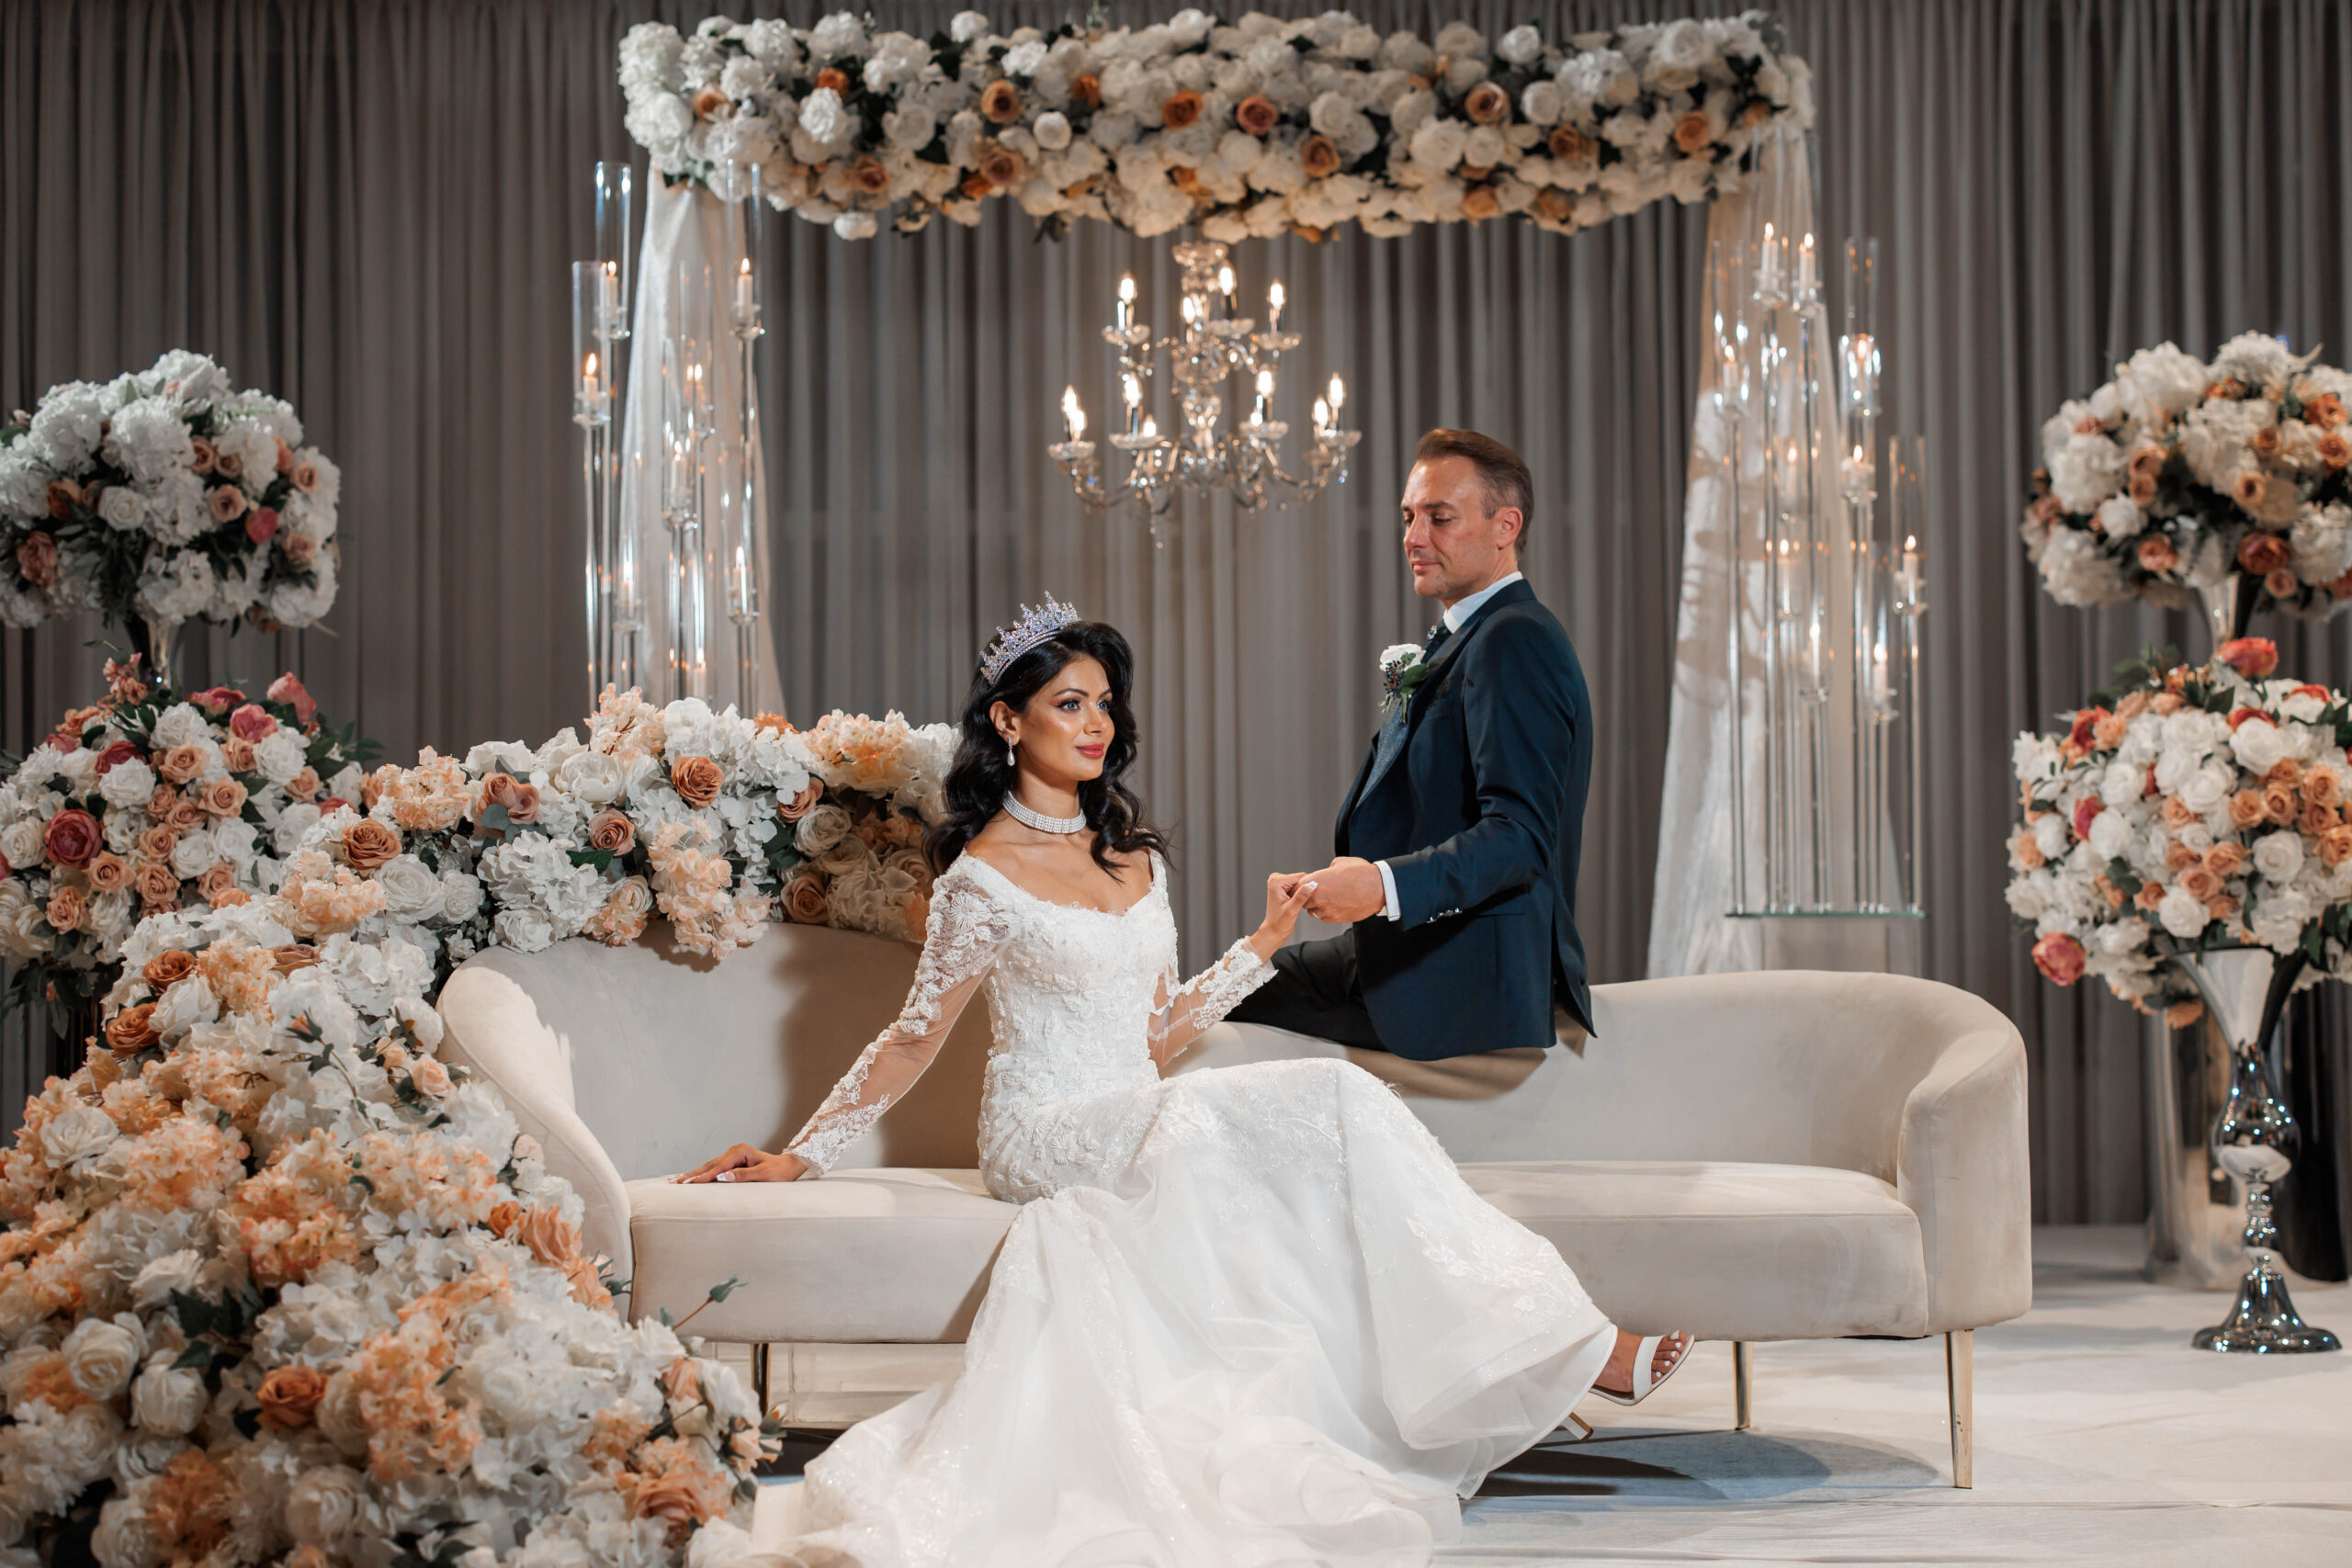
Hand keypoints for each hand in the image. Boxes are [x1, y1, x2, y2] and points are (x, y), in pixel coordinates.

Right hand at [674, 1143, 809, 1183]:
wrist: (788, 1167)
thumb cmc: (778, 1172)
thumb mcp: (763, 1175)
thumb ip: (743, 1176)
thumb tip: (722, 1177)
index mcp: (740, 1151)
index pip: (718, 1167)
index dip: (704, 1177)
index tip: (690, 1184)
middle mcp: (734, 1151)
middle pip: (710, 1165)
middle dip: (692, 1175)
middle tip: (674, 1183)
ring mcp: (732, 1155)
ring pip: (709, 1166)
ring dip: (694, 1174)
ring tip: (676, 1180)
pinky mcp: (732, 1162)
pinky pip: (714, 1169)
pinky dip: (702, 1174)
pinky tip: (691, 1178)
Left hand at [1250, 872, 1317, 961]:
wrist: (1274, 931)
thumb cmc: (1279, 923)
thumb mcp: (1292, 910)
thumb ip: (1301, 896)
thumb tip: (1312, 885)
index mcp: (1276, 881)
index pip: (1301, 877)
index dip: (1307, 888)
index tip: (1304, 900)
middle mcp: (1276, 879)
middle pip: (1301, 879)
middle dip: (1304, 891)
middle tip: (1300, 904)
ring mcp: (1279, 883)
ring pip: (1301, 883)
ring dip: (1303, 893)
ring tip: (1297, 905)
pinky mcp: (1283, 887)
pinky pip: (1298, 886)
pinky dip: (1301, 895)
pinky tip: (1297, 903)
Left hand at [1300, 857, 1385, 922]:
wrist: (1377, 888)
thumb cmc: (1361, 873)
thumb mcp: (1341, 863)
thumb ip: (1329, 869)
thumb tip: (1329, 871)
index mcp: (1316, 881)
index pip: (1298, 886)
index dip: (1302, 886)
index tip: (1306, 885)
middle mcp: (1318, 897)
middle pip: (1303, 901)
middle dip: (1309, 897)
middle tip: (1318, 892)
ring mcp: (1326, 909)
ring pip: (1314, 911)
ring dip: (1318, 906)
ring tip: (1330, 899)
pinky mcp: (1335, 918)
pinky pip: (1325, 917)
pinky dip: (1328, 913)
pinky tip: (1336, 905)